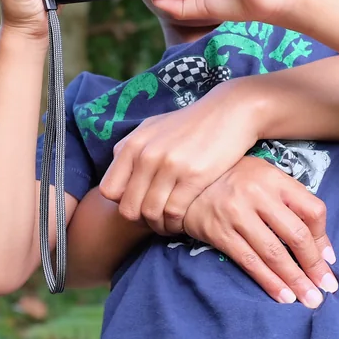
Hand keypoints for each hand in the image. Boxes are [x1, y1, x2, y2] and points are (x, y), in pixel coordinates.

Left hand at [101, 80, 261, 232]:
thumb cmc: (190, 124)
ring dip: (160, 226)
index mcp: (132, 144)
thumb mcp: (153, 128)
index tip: (139, 205)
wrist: (229, 112)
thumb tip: (119, 175)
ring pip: (150, 214)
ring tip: (170, 224)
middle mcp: (146, 155)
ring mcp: (169, 165)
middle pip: (128, 208)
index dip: (122, 203)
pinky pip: (174, 213)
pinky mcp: (193, 176)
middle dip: (141, 221)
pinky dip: (177, 224)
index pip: (109, 190)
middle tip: (156, 221)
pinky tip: (183, 221)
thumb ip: (132, 150)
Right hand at [182, 157, 336, 307]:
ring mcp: (237, 214)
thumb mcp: (264, 178)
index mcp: (274, 179)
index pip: (312, 210)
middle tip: (326, 288)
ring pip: (274, 253)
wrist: (184, 181)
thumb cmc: (233, 180)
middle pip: (296, 235)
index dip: (324, 238)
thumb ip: (291, 203)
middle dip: (314, 266)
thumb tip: (321, 247)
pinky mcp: (220, 232)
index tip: (328, 260)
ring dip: (295, 280)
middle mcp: (257, 194)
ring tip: (310, 299)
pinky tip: (283, 296)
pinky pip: (249, 261)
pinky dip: (269, 281)